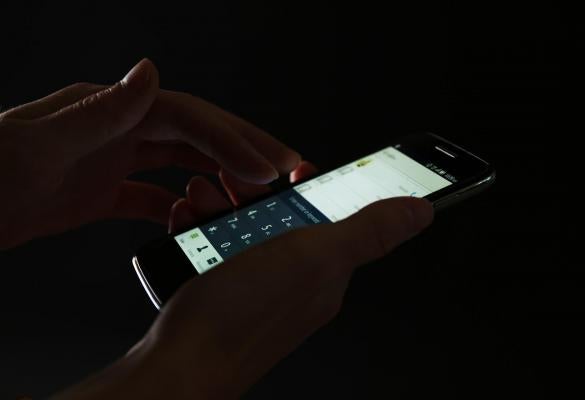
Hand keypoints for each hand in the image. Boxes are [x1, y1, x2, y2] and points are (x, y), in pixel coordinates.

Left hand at [0, 59, 299, 248]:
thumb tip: (151, 73)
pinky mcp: (100, 191)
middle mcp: (116, 129)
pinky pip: (151, 194)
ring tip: (253, 193)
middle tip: (286, 170)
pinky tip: (194, 216)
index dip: (229, 140)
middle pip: (195, 134)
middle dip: (243, 149)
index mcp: (107, 110)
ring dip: (219, 174)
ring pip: (181, 162)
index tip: (265, 169)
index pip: (185, 118)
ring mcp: (110, 160)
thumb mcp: (35, 142)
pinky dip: (178, 204)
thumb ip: (97, 111)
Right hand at [56, 168, 433, 398]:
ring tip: (203, 199)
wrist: (178, 366)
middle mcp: (293, 279)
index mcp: (324, 270)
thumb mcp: (317, 257)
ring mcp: (254, 285)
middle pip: (284, 218)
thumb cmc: (242, 316)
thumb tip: (421, 212)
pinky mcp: (220, 291)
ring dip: (223, 207)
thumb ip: (369, 231)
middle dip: (256, 192)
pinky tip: (188, 224)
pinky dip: (200, 230)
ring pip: (244, 229)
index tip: (294, 168)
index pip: (334, 217)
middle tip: (234, 183)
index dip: (316, 187)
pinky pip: (214, 248)